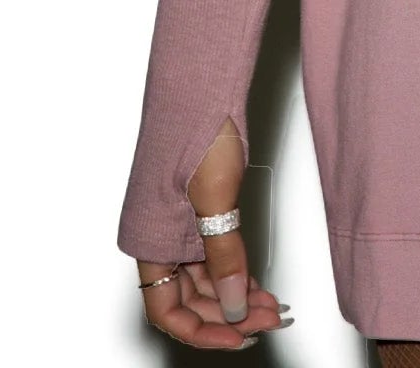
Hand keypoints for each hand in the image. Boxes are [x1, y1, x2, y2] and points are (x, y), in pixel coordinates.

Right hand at [134, 116, 292, 347]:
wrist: (203, 83)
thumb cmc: (197, 129)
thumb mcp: (215, 199)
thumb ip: (224, 258)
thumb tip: (236, 307)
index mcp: (147, 243)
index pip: (167, 311)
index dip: (203, 331)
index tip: (240, 336)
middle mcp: (158, 239)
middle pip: (188, 300)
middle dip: (228, 315)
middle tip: (269, 319)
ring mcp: (177, 225)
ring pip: (202, 281)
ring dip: (235, 296)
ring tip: (272, 303)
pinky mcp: (196, 210)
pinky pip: (211, 256)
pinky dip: (235, 271)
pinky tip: (259, 280)